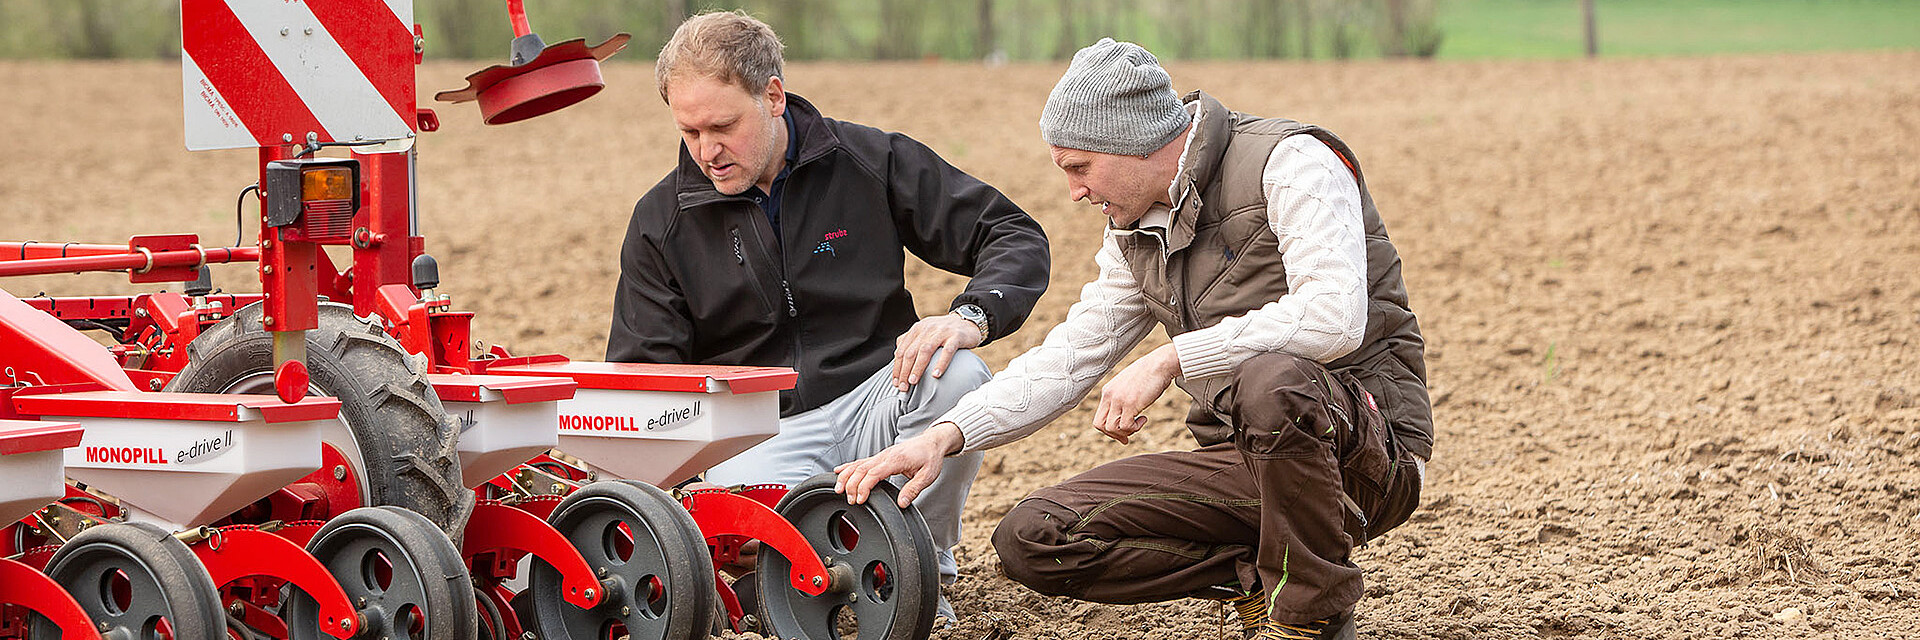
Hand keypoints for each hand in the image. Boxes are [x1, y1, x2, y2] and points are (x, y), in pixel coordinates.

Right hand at [835, 423, 963, 506]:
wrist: (932, 442)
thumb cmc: (930, 457)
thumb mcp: (928, 476)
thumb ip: (914, 489)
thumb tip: (902, 503)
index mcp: (896, 460)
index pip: (874, 473)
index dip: (864, 487)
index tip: (860, 500)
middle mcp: (885, 456)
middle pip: (861, 469)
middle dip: (851, 485)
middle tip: (849, 499)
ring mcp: (881, 455)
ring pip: (858, 464)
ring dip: (846, 476)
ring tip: (838, 489)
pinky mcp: (880, 456)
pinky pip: (860, 461)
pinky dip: (848, 467)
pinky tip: (838, 471)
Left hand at [890, 314, 983, 391]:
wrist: (967, 321)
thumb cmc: (944, 331)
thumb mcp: (925, 332)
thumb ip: (911, 341)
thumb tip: (897, 355)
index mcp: (917, 329)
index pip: (902, 350)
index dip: (897, 368)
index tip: (895, 382)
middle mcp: (927, 329)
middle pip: (911, 352)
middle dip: (904, 371)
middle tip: (903, 386)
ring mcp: (942, 332)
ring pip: (925, 351)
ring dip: (917, 367)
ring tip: (913, 381)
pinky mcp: (956, 337)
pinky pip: (947, 351)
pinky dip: (940, 363)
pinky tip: (936, 375)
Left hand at [1092, 344, 1180, 443]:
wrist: (1159, 363)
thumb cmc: (1149, 374)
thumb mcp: (1129, 385)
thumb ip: (1122, 397)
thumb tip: (1125, 413)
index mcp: (1107, 391)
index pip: (1098, 417)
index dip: (1109, 429)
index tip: (1122, 431)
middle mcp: (1109, 395)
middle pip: (1100, 425)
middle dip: (1113, 435)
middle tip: (1127, 437)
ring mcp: (1118, 400)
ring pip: (1111, 428)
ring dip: (1126, 431)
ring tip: (1139, 423)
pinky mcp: (1130, 403)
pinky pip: (1126, 426)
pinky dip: (1135, 427)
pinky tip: (1144, 418)